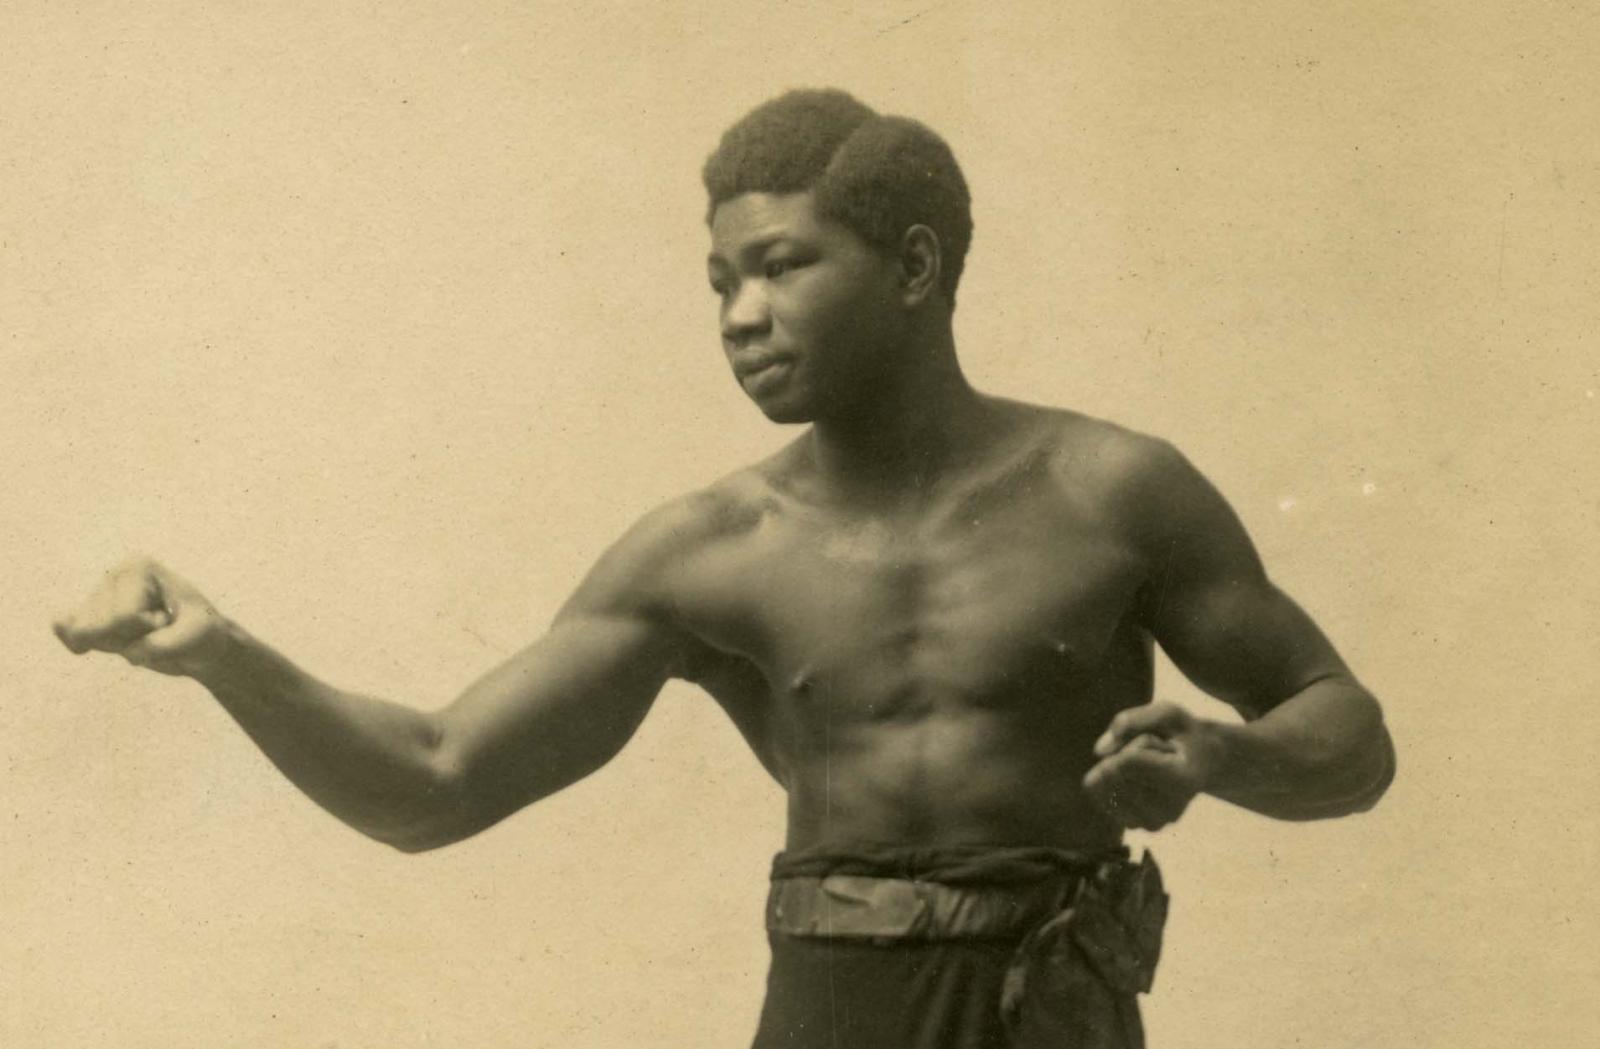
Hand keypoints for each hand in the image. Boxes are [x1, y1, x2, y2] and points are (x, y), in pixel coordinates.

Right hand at [53, 558, 231, 677]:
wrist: (200, 643)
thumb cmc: (202, 633)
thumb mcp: (197, 637)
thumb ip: (163, 645)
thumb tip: (128, 653)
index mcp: (139, 568)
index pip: (122, 616)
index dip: (148, 629)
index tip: (168, 619)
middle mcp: (113, 576)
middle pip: (101, 627)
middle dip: (130, 638)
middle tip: (157, 629)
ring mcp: (98, 595)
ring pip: (86, 637)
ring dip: (118, 645)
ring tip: (144, 633)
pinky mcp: (88, 615)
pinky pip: (68, 634)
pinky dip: (84, 646)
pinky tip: (109, 643)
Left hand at [1083, 702, 1221, 830]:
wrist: (1204, 764)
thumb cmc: (1184, 734)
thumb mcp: (1168, 712)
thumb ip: (1133, 720)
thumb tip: (1099, 752)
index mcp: (1182, 781)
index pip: (1128, 761)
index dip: (1132, 743)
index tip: (1160, 743)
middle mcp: (1169, 810)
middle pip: (1112, 771)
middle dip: (1123, 753)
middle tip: (1155, 754)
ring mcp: (1152, 823)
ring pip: (1102, 784)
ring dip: (1117, 767)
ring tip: (1149, 766)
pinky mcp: (1135, 826)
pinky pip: (1098, 794)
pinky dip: (1110, 780)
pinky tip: (1138, 779)